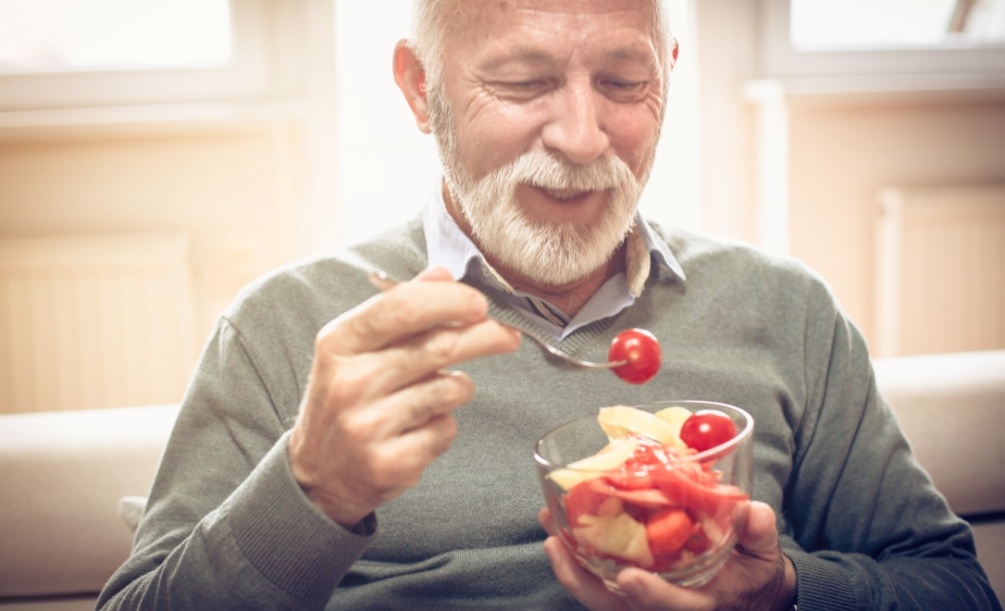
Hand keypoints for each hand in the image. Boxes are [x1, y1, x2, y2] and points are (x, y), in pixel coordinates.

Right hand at [288, 267, 520, 527]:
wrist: (316, 477)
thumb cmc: (343, 402)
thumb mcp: (355, 349)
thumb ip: (398, 309)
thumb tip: (440, 274)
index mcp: (339, 342)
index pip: (403, 306)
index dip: (450, 301)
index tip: (479, 303)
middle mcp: (350, 382)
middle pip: (438, 346)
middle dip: (483, 336)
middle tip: (506, 335)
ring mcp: (368, 426)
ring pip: (450, 390)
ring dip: (456, 388)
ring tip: (434, 394)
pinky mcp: (389, 463)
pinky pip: (445, 430)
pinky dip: (442, 426)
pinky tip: (416, 430)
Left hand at [540, 501, 796, 610]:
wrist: (748, 598)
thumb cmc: (753, 576)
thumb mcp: (764, 556)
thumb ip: (758, 533)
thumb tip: (752, 511)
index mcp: (700, 604)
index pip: (674, 606)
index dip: (652, 595)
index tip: (629, 578)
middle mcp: (666, 607)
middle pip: (615, 606)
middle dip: (582, 579)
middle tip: (556, 543)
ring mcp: (644, 602)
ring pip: (598, 596)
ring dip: (569, 565)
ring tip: (548, 528)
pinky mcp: (630, 594)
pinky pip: (596, 583)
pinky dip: (576, 560)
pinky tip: (558, 533)